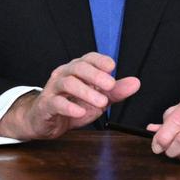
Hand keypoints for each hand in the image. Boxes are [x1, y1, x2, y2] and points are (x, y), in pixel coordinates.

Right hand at [0, 52, 139, 140]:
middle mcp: (64, 75)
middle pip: (78, 67)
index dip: (100, 60)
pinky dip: (69, 106)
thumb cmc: (71, 105)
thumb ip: (115, 91)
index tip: (112, 66)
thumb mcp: (97, 99)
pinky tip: (80, 112)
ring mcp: (53, 89)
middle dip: (96, 75)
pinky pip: (56, 102)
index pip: (88, 58)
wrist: (44, 121)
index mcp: (77, 70)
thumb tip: (135, 83)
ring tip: (102, 103)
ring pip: (67, 83)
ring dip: (86, 92)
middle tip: (111, 85)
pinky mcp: (46, 105)